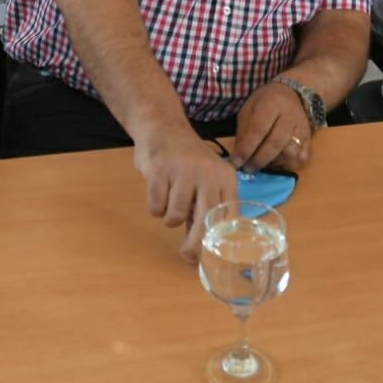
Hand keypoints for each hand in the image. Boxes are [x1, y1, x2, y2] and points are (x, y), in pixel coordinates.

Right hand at [134, 129, 238, 262]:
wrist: (163, 127)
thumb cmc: (185, 162)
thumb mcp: (204, 181)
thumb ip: (203, 211)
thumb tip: (199, 251)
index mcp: (225, 177)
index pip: (228, 214)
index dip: (219, 238)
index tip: (209, 256)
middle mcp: (208, 173)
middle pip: (205, 219)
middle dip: (195, 243)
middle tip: (187, 255)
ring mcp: (183, 170)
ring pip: (176, 215)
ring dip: (169, 218)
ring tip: (168, 204)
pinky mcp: (160, 170)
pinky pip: (156, 206)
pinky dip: (155, 207)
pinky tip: (157, 194)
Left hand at [233, 83, 311, 172]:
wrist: (292, 93)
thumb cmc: (265, 102)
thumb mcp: (249, 109)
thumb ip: (243, 131)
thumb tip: (239, 155)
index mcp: (271, 104)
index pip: (259, 129)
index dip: (247, 148)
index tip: (237, 162)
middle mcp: (289, 116)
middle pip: (276, 143)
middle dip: (259, 159)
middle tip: (248, 169)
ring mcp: (302, 127)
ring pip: (291, 152)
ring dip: (274, 162)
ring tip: (263, 164)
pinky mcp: (310, 137)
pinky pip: (303, 156)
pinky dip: (291, 164)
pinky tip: (279, 162)